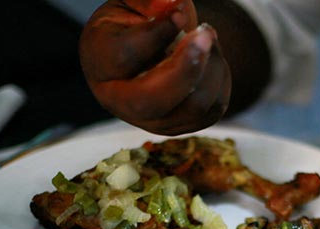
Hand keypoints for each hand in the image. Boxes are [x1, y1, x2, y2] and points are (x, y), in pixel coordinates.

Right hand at [79, 0, 230, 134]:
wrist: (151, 47)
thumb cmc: (138, 20)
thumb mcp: (135, 0)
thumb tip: (171, 5)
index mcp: (100, 61)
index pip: (125, 57)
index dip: (157, 34)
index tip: (179, 11)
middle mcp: (119, 100)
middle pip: (151, 101)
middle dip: (186, 68)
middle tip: (206, 33)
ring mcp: (151, 120)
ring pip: (192, 107)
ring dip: (211, 66)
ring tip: (207, 36)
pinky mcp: (180, 126)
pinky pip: (212, 110)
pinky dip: (220, 79)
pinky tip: (210, 58)